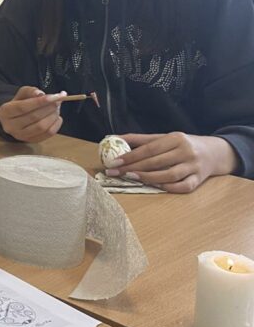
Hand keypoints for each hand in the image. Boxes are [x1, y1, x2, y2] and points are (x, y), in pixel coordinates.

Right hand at [0, 86, 63, 142]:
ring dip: (53, 116)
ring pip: (42, 127)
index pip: (23, 107)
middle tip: (58, 101)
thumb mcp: (22, 93)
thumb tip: (41, 94)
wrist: (15, 118)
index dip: (39, 102)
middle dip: (49, 108)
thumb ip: (31, 91)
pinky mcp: (31, 141)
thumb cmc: (19, 103)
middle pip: (33, 117)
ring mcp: (20, 136)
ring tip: (57, 108)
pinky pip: (48, 134)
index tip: (53, 97)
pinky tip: (57, 117)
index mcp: (5, 112)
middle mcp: (10, 126)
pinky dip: (56, 124)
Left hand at [106, 132, 237, 192]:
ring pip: (169, 175)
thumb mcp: (164, 138)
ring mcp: (194, 167)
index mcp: (175, 138)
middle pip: (156, 162)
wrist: (214, 152)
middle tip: (115, 173)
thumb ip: (140, 139)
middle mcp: (186, 151)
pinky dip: (168, 188)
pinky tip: (155, 186)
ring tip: (131, 179)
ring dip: (148, 178)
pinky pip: (183, 186)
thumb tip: (113, 138)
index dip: (129, 156)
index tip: (113, 162)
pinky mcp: (199, 180)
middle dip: (132, 168)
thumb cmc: (182, 145)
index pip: (148, 149)